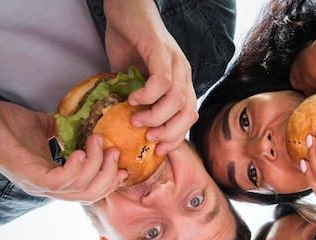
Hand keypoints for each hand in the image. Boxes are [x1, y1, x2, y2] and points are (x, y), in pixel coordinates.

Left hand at [0, 100, 124, 202]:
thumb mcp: (47, 128)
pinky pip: (61, 182)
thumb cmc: (8, 125)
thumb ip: (69, 131)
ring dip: (96, 165)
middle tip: (115, 151)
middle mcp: (48, 189)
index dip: (110, 184)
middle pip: (89, 195)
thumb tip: (91, 123)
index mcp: (54, 181)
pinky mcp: (30, 178)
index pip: (89, 194)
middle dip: (109, 175)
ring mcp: (39, 186)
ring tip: (96, 141)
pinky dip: (76, 168)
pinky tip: (80, 151)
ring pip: (80, 190)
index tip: (125, 168)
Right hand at [104, 0, 197, 153]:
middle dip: (170, 134)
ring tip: (136, 120)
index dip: (176, 138)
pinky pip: (162, 81)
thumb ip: (136, 101)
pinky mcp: (162, 51)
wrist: (126, 8)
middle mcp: (184, 74)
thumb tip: (128, 128)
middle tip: (149, 140)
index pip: (188, 118)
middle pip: (188, 114)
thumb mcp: (134, 80)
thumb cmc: (130, 44)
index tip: (158, 150)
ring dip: (156, 117)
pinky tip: (134, 99)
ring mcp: (176, 62)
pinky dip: (149, 95)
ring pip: (177, 101)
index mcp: (182, 83)